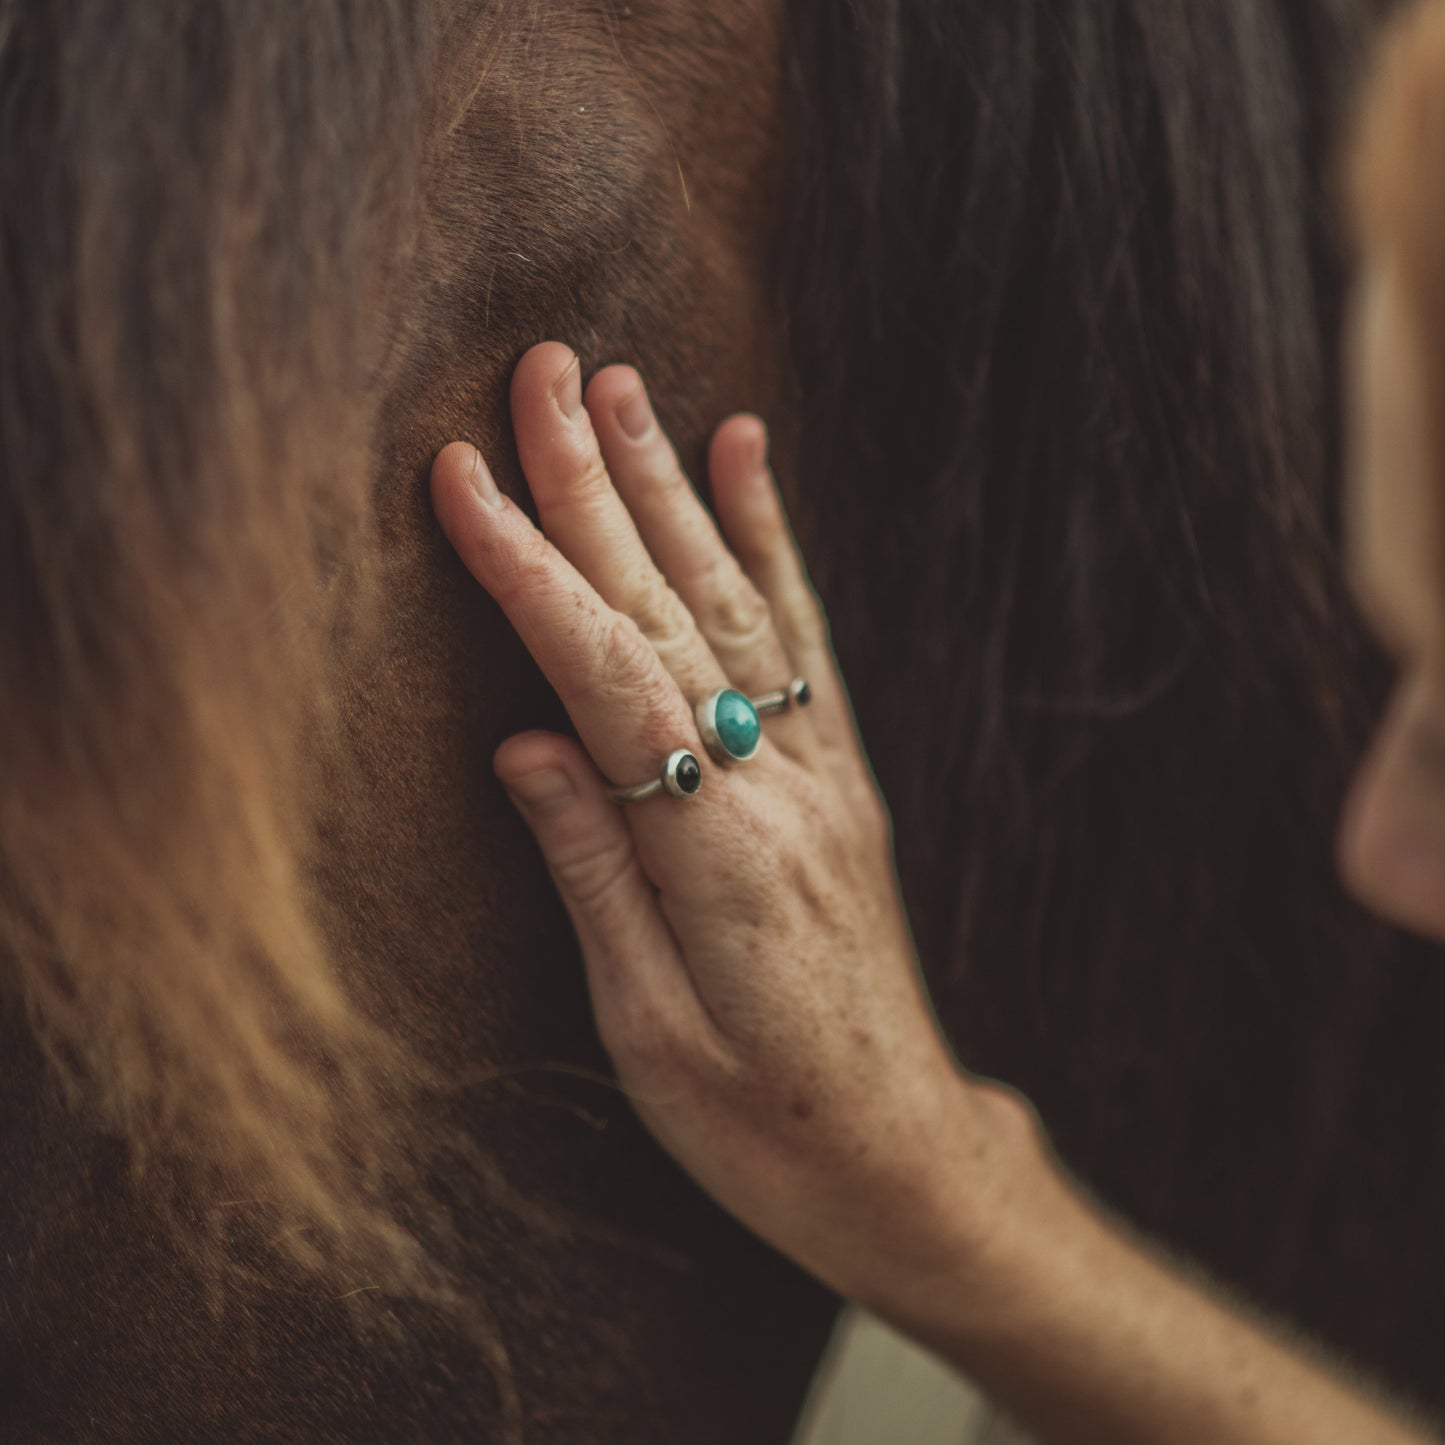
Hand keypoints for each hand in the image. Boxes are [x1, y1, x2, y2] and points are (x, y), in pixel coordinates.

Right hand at [430, 343, 994, 1300]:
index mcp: (717, 857)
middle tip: (544, 371)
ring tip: (624, 388)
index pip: (605, 678)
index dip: (529, 570)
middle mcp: (781, 792)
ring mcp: (824, 776)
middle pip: (670, 610)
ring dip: (674, 488)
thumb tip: (527, 740)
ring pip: (737, 603)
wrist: (899, 1156)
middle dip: (596, 484)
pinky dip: (772, 542)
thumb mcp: (649, 1032)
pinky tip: (749, 463)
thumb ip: (593, 870)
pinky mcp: (843, 780)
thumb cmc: (762, 1124)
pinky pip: (804, 640)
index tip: (461, 477)